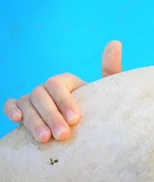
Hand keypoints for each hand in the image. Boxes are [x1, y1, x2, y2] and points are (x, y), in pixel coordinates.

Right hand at [3, 40, 122, 141]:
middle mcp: (47, 88)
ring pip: (27, 104)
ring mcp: (33, 99)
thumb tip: (115, 42)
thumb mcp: (107, 91)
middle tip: (63, 135)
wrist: (89, 129)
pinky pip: (11, 105)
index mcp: (67, 81)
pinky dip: (11, 109)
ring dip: (33, 121)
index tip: (75, 119)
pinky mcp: (22, 110)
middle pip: (41, 96)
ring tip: (45, 139)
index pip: (58, 85)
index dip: (64, 101)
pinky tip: (17, 120)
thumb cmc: (99, 109)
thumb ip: (111, 68)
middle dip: (51, 116)